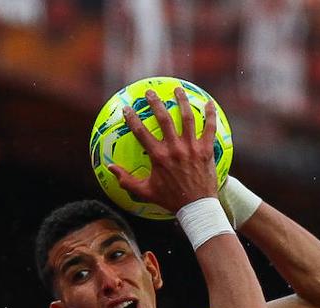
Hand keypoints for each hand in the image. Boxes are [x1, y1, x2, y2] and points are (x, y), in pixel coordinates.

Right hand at [109, 87, 217, 213]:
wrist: (197, 207)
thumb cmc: (170, 199)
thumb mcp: (146, 191)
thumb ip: (126, 180)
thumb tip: (109, 167)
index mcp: (158, 157)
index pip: (141, 132)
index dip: (132, 118)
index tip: (126, 108)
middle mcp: (175, 149)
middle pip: (164, 119)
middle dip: (155, 103)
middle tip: (150, 92)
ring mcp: (192, 148)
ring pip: (187, 118)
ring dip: (182, 101)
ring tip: (177, 89)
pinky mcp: (206, 150)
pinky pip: (209, 128)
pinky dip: (210, 114)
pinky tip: (209, 103)